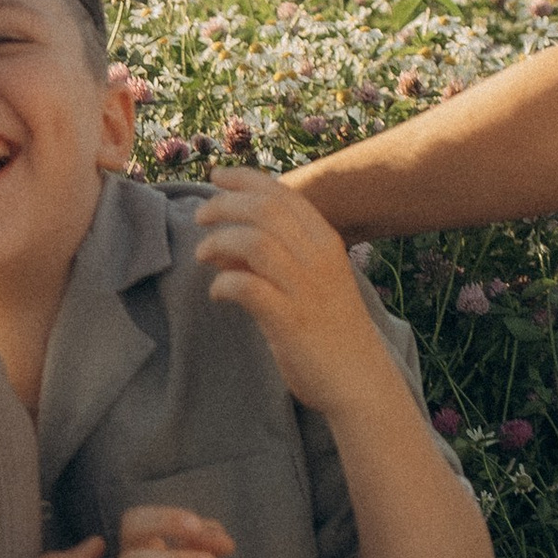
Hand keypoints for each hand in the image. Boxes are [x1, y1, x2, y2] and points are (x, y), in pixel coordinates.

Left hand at [192, 166, 393, 412]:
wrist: (359, 380)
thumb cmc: (330, 330)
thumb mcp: (310, 283)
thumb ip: (274, 260)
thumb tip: (222, 247)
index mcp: (326, 241)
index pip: (281, 194)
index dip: (244, 180)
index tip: (216, 177)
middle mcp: (318, 257)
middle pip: (263, 210)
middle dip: (224, 205)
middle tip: (199, 215)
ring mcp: (306, 288)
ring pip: (254, 242)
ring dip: (219, 242)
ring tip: (202, 254)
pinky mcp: (290, 320)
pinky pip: (247, 287)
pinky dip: (224, 284)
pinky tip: (218, 293)